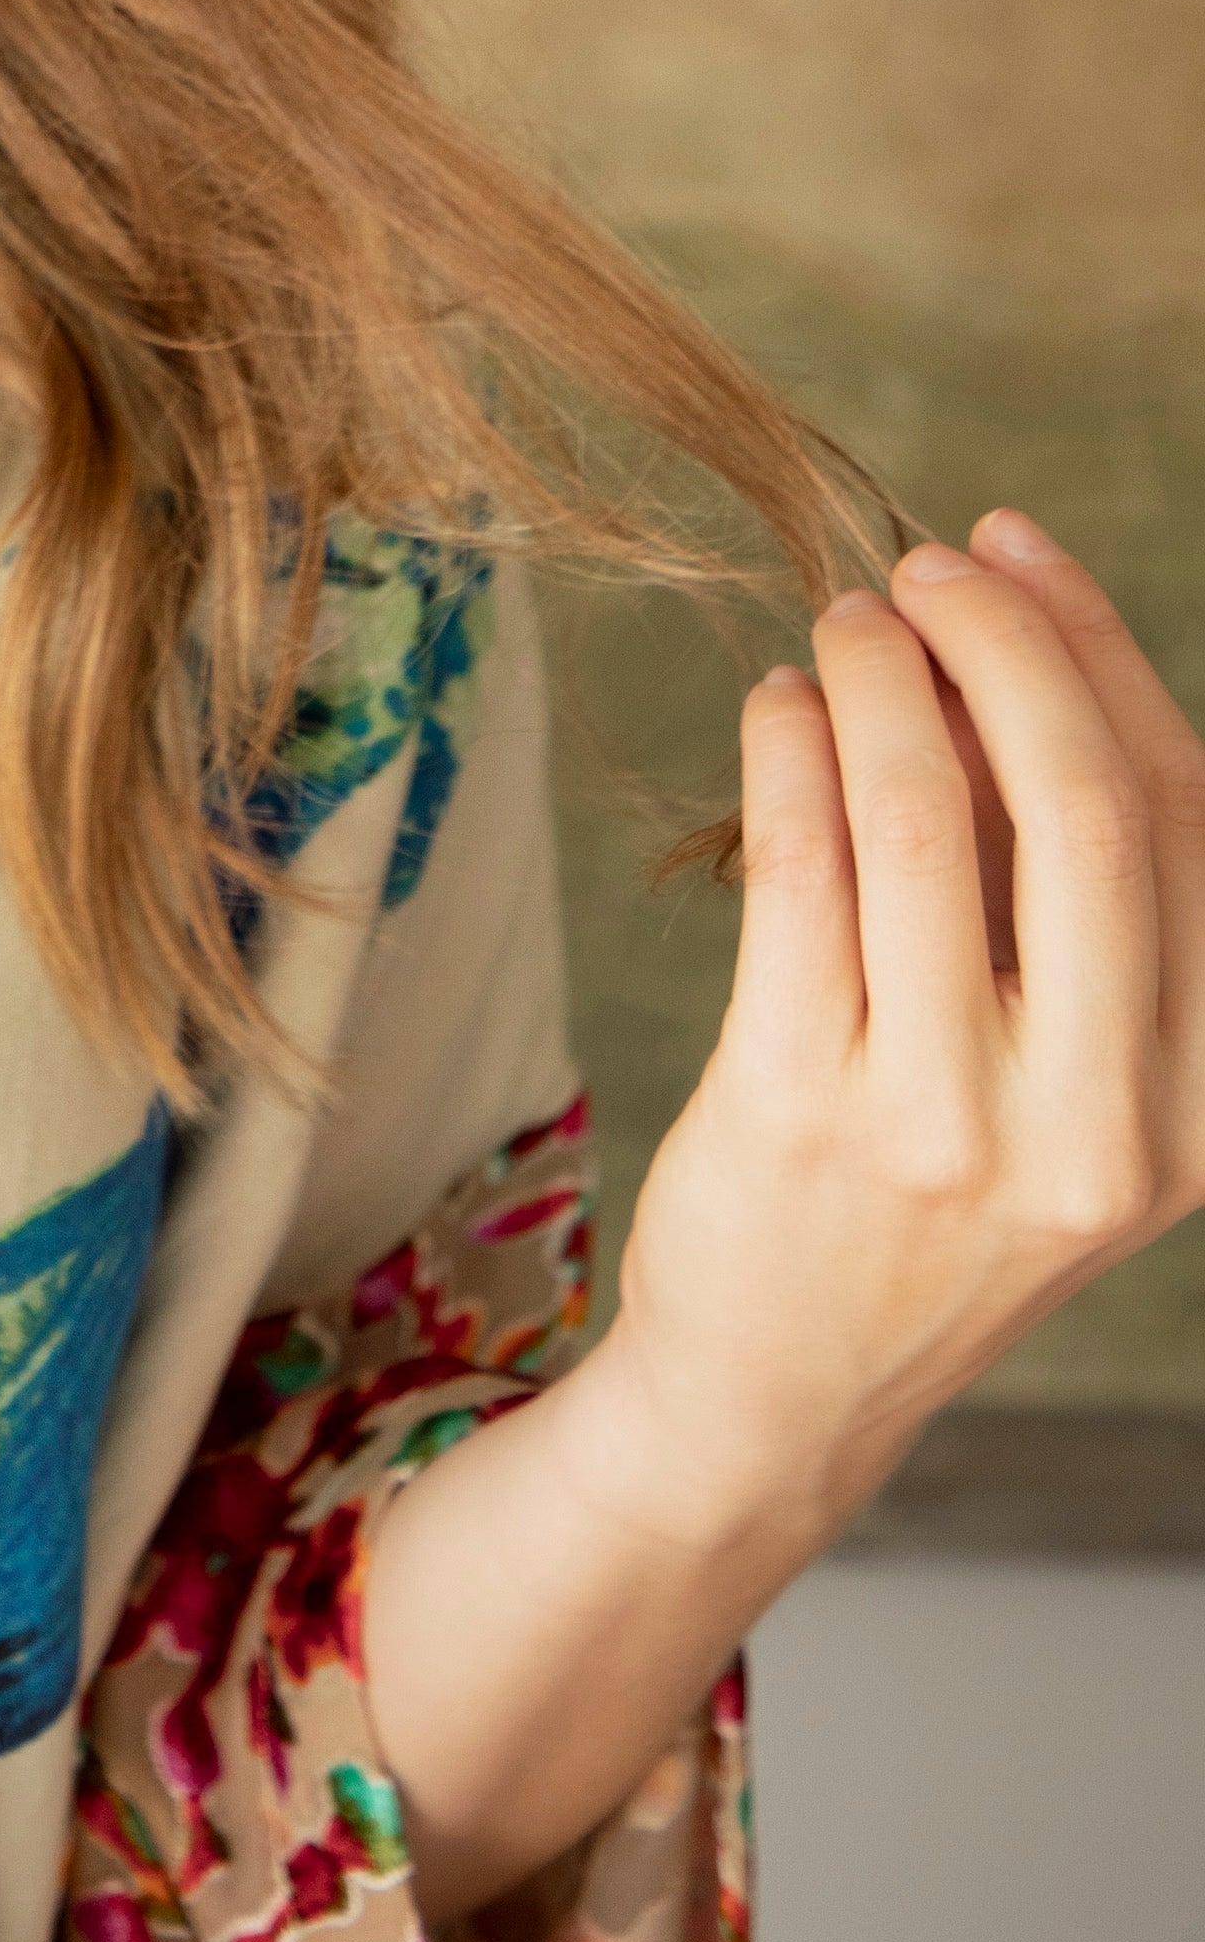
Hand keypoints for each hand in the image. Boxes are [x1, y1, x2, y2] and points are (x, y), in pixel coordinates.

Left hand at [588, 508, 1204, 1556]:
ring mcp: (944, 1127)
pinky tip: (779, 707)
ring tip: (844, 628)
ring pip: (923, 821)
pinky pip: (798, 869)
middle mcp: (1093, 1128)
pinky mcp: (796, 1112)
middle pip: (1082, 810)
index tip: (1022, 553)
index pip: (1182, 823)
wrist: (779, 1388)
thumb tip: (1017, 634)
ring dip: (877, 679)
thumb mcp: (1064, 1081)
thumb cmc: (928, 1190)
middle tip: (926, 565)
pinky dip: (789, 747)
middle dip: (1001, 644)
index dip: (1100, 656)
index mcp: (1195, 1106)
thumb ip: (1064, 894)